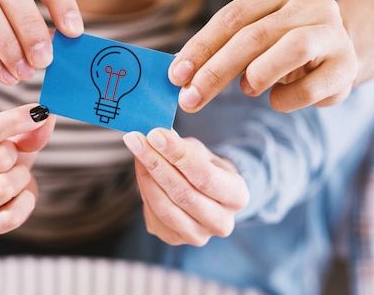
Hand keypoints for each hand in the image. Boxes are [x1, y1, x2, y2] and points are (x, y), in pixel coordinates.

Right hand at [0, 104, 55, 234]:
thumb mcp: (7, 138)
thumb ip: (28, 129)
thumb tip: (47, 117)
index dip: (13, 121)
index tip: (38, 112)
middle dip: (15, 153)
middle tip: (11, 155)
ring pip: (5, 187)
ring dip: (21, 176)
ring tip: (15, 174)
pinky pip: (13, 216)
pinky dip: (26, 201)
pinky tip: (21, 193)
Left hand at [123, 128, 248, 245]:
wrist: (205, 196)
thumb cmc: (205, 169)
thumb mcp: (201, 152)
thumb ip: (182, 146)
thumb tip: (157, 135)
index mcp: (237, 197)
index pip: (205, 176)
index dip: (178, 155)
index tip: (155, 135)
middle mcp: (222, 223)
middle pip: (184, 194)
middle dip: (156, 164)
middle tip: (137, 140)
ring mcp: (199, 236)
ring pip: (165, 208)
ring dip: (146, 177)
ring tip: (136, 152)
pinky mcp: (175, 240)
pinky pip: (154, 215)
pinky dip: (144, 190)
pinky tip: (140, 171)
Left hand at [170, 0, 357, 112]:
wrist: (341, 50)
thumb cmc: (283, 42)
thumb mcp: (253, 33)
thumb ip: (220, 46)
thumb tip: (176, 70)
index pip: (232, 16)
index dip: (200, 48)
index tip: (175, 75)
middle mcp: (313, 1)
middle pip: (254, 36)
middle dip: (215, 71)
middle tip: (189, 99)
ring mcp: (335, 32)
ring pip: (291, 50)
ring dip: (257, 75)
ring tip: (247, 89)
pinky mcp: (347, 65)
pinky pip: (310, 88)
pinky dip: (285, 99)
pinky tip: (275, 100)